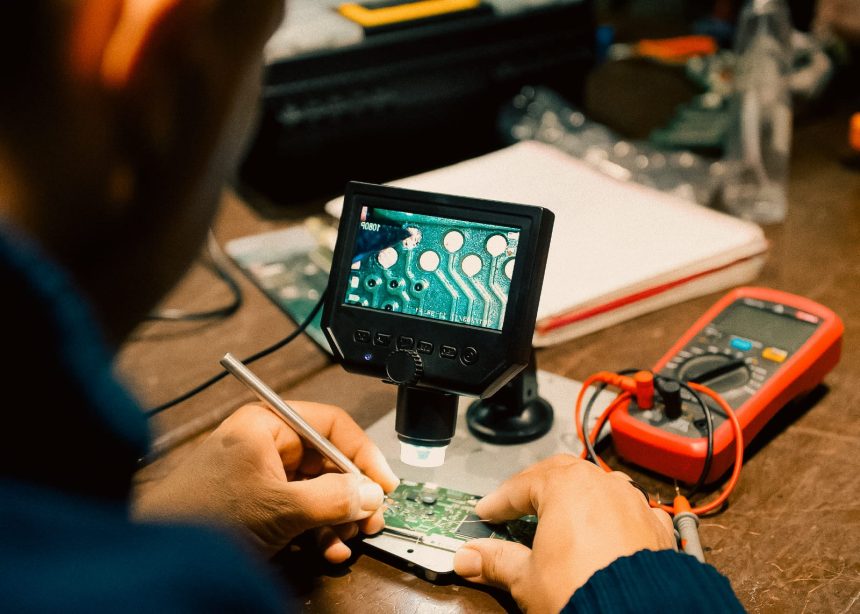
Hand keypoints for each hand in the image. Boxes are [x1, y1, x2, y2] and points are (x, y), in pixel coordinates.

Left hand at [133, 402, 399, 561]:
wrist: (157, 554)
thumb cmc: (201, 516)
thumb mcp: (279, 507)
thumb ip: (332, 499)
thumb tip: (371, 494)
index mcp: (268, 424)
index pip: (332, 425)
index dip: (363, 454)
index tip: (384, 483)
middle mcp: (267, 443)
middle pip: (328, 460)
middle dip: (352, 494)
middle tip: (371, 519)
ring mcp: (262, 474)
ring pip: (318, 488)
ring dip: (338, 517)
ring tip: (349, 539)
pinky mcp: (257, 501)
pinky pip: (301, 507)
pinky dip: (318, 528)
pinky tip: (328, 549)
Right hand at [453, 455, 674, 612]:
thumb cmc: (582, 593)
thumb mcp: (527, 579)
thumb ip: (496, 561)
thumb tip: (468, 558)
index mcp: (566, 487)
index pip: (520, 486)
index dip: (499, 501)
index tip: (487, 512)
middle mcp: (602, 486)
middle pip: (561, 472)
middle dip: (537, 485)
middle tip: (518, 502)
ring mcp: (633, 504)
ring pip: (600, 485)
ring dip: (578, 494)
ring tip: (563, 512)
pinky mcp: (656, 529)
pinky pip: (633, 511)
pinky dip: (616, 515)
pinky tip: (610, 528)